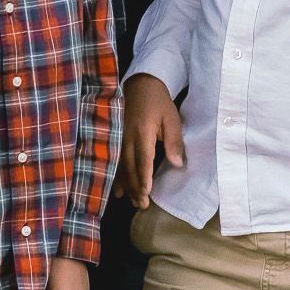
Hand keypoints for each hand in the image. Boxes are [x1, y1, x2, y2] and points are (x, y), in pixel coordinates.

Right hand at [115, 73, 184, 208]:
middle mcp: (126, 137)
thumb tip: (177, 164)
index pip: (143, 158)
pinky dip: (115, 177)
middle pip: (129, 167)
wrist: (139, 84)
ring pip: (119, 167)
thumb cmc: (158, 101)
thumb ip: (174, 141)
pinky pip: (113, 162)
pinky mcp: (113, 139)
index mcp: (142, 131)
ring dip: (126, 186)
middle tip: (142, 205)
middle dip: (135, 187)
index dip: (143, 176)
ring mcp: (117, 138)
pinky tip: (117, 191)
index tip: (146, 193)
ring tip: (132, 202)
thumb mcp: (171, 117)